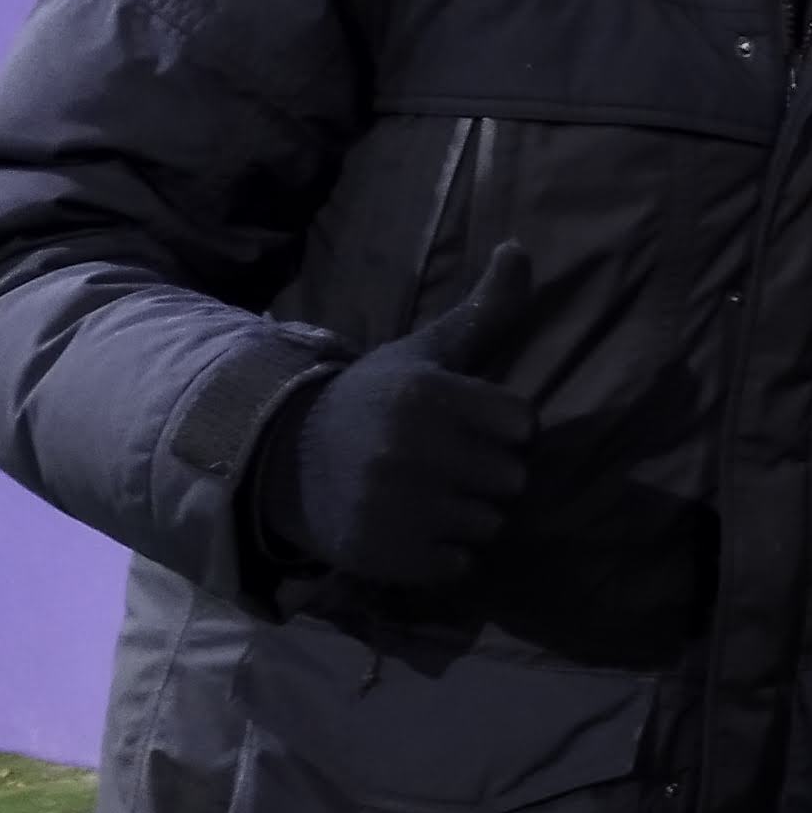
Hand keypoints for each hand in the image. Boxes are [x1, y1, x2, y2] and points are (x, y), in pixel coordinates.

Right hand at [255, 243, 539, 589]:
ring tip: (431, 496)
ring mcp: (394, 506)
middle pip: (513, 478)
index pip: (524, 424)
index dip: (506, 428)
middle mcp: (409, 449)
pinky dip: (446, 554)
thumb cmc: (374, 403)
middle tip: (451, 465)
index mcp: (425, 394)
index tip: (474, 425)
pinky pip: (460, 564)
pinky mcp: (384, 554)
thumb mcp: (425, 354)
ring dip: (470, 515)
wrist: (287, 463)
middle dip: (491, 473)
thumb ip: (483, 311)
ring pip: (491, 524)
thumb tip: (521, 248)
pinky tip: (415, 528)